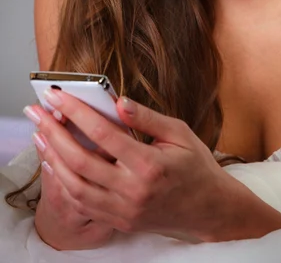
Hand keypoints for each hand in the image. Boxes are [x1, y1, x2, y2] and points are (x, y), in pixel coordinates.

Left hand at [25, 90, 254, 242]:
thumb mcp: (179, 133)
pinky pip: (82, 203)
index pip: (103, 134)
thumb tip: (119, 101)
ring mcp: (123, 210)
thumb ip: (147, 118)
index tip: (57, 96)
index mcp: (150, 165)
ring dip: (52, 158)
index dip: (76, 112)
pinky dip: (63, 182)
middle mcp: (132, 191)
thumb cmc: (196, 167)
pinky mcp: (118, 221)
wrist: (209, 209)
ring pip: (75, 186)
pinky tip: (55, 162)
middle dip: (53, 133)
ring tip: (40, 135)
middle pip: (81, 161)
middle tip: (36, 112)